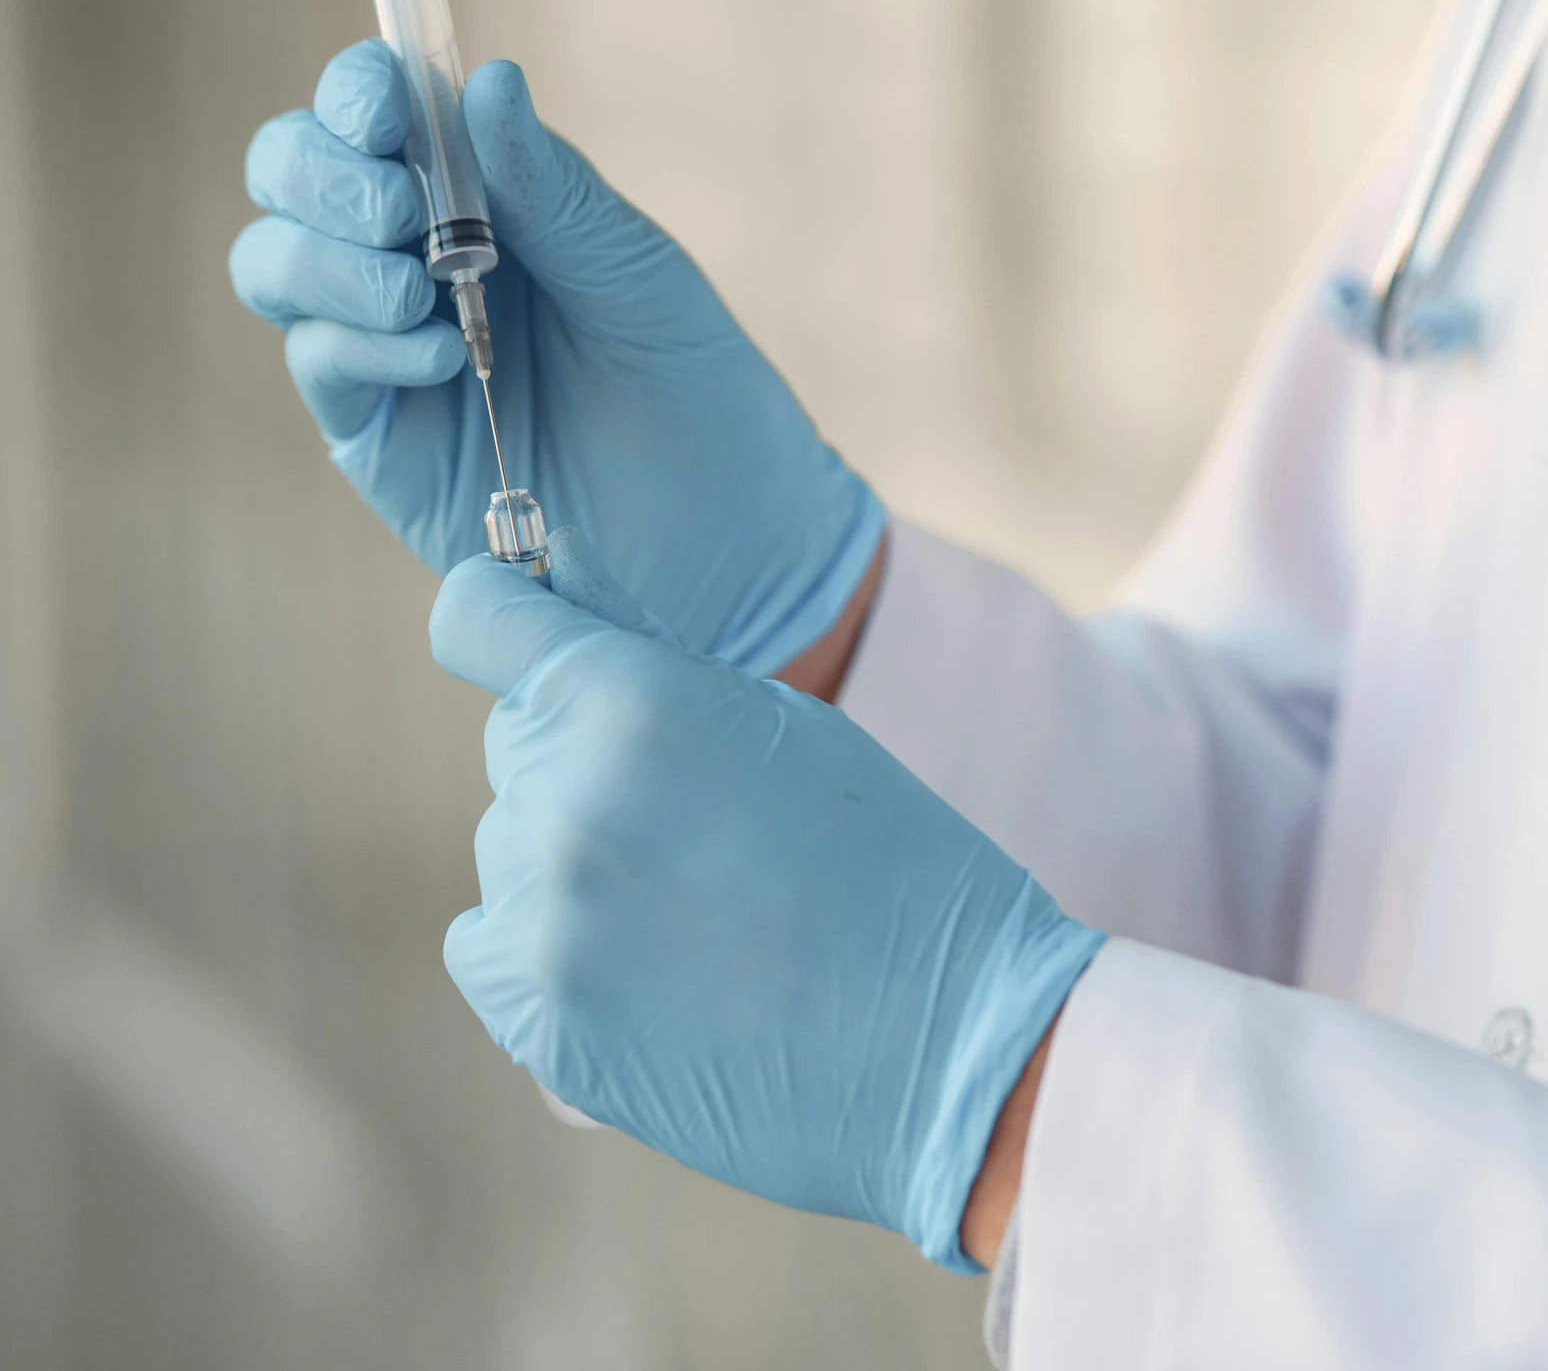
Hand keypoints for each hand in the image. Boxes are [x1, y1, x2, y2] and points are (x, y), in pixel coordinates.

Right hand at [231, 44, 883, 674]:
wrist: (727, 540)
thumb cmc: (699, 393)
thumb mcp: (636, 276)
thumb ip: (552, 189)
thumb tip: (487, 78)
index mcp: (482, 196)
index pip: (372, 114)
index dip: (357, 93)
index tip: (382, 105)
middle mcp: (413, 259)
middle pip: (291, 176)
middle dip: (324, 174)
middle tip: (403, 211)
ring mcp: (385, 347)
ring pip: (274, 263)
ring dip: (330, 259)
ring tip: (423, 292)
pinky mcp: (377, 435)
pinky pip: (321, 363)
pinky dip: (363, 344)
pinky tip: (445, 359)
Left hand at [429, 529, 1103, 1269]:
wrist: (953, 1044)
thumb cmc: (896, 869)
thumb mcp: (792, 730)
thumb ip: (658, 677)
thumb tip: (561, 625)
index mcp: (632, 701)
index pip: (478, 618)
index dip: (503, 621)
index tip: (527, 641)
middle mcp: (566, 799)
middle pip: (514, 744)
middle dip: (582, 760)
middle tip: (695, 822)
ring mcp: (542, 919)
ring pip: (508, 852)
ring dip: (575, 864)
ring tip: (697, 914)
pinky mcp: (537, 1020)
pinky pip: (491, 946)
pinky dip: (551, 951)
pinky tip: (652, 969)